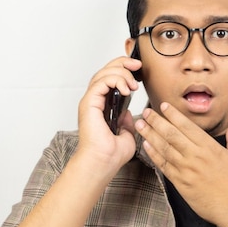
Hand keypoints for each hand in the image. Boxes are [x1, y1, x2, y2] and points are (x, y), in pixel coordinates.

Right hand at [75, 55, 140, 170]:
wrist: (103, 163)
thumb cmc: (111, 155)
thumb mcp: (127, 134)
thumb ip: (127, 122)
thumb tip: (128, 113)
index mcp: (102, 107)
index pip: (110, 79)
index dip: (123, 70)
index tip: (138, 70)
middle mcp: (94, 102)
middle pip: (105, 71)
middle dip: (122, 63)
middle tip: (137, 65)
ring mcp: (90, 102)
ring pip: (103, 74)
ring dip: (121, 73)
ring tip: (133, 84)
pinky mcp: (89, 103)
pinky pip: (101, 82)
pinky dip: (115, 80)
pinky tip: (127, 89)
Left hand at [135, 102, 227, 225]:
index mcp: (210, 148)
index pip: (187, 127)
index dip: (173, 115)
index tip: (163, 106)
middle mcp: (196, 157)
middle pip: (171, 135)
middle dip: (156, 121)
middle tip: (146, 112)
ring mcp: (187, 171)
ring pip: (164, 149)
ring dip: (150, 136)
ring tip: (140, 125)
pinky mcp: (181, 184)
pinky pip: (164, 166)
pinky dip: (154, 155)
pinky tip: (146, 146)